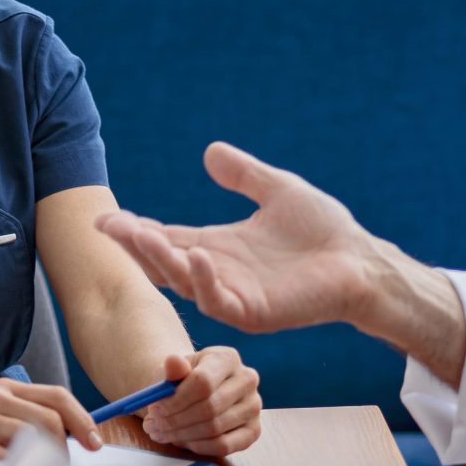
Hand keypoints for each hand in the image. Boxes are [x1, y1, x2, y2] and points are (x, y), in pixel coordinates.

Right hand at [95, 142, 392, 335]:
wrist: (359, 260)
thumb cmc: (323, 230)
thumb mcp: (277, 190)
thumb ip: (244, 175)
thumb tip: (210, 151)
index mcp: (218, 247)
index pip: (167, 238)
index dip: (136, 229)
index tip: (106, 217)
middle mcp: (218, 273)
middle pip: (164, 261)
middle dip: (135, 245)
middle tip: (109, 227)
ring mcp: (233, 295)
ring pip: (183, 281)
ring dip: (160, 260)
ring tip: (141, 235)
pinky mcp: (253, 313)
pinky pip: (218, 300)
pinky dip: (203, 280)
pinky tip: (195, 253)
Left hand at [139, 346, 262, 456]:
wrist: (195, 391)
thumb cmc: (182, 380)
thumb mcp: (172, 370)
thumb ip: (171, 368)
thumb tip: (172, 362)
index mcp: (227, 358)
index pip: (203, 383)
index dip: (175, 401)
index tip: (154, 408)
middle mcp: (247, 380)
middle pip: (209, 408)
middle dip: (175, 421)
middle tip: (153, 425)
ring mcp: (254, 406)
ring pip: (215, 429)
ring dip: (182, 435)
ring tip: (161, 432)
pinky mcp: (253, 431)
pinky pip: (224, 446)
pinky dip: (198, 446)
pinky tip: (181, 440)